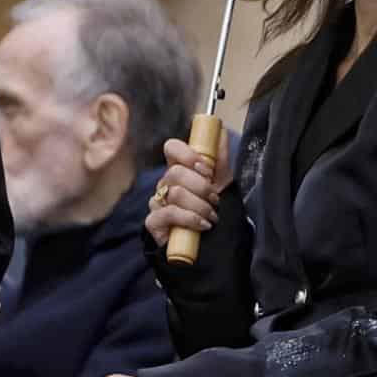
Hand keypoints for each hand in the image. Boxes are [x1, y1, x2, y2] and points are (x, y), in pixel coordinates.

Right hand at [144, 133, 231, 248]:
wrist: (213, 245)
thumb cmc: (215, 210)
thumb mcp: (223, 181)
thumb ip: (220, 156)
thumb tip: (222, 130)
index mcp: (180, 170)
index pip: (172, 148)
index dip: (188, 155)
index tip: (207, 169)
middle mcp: (165, 184)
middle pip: (175, 172)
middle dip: (201, 186)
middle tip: (215, 198)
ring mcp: (157, 202)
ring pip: (175, 193)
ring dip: (200, 205)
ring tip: (212, 214)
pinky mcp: (153, 222)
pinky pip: (169, 213)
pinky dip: (191, 218)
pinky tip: (203, 225)